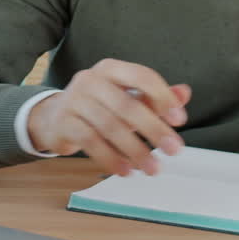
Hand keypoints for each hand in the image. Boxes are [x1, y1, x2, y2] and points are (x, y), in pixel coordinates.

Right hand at [26, 58, 190, 176]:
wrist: (53, 118)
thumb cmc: (98, 107)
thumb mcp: (126, 98)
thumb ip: (154, 97)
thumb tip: (184, 94)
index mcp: (110, 69)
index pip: (141, 76)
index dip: (163, 97)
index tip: (180, 120)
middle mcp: (90, 79)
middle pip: (127, 105)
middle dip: (154, 129)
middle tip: (174, 150)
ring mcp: (74, 100)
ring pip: (110, 126)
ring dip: (135, 151)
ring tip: (152, 168)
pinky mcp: (63, 122)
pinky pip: (91, 142)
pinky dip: (111, 158)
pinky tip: (125, 170)